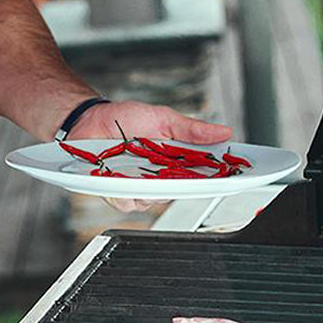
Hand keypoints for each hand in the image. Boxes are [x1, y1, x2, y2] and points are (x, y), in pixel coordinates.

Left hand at [68, 100, 231, 212]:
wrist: (90, 120)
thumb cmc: (125, 119)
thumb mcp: (163, 118)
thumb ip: (191, 130)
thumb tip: (224, 132)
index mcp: (174, 162)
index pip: (202, 176)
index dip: (218, 179)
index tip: (232, 177)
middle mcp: (158, 179)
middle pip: (179, 194)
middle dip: (181, 185)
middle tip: (177, 170)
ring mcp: (137, 188)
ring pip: (152, 202)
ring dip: (149, 188)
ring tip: (141, 168)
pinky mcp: (116, 193)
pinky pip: (127, 203)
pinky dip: (125, 192)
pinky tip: (120, 177)